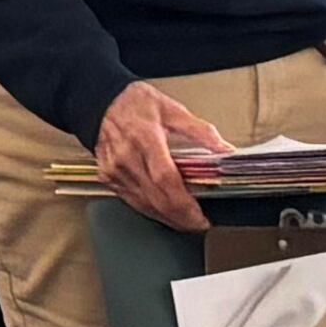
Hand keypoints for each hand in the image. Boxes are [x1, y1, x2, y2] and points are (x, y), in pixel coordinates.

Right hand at [94, 81, 234, 235]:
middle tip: (199, 224)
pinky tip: (164, 213)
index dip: (185, 204)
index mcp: (145, 140)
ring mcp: (115, 171)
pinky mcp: (108, 177)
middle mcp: (127, 158)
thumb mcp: (172, 110)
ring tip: (186, 222)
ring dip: (167, 218)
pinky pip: (131, 201)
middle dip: (181, 218)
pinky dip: (150, 210)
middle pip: (156, 199)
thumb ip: (200, 131)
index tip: (200, 216)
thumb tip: (225, 149)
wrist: (100, 102)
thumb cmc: (134, 103)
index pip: (166, 181)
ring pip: (143, 205)